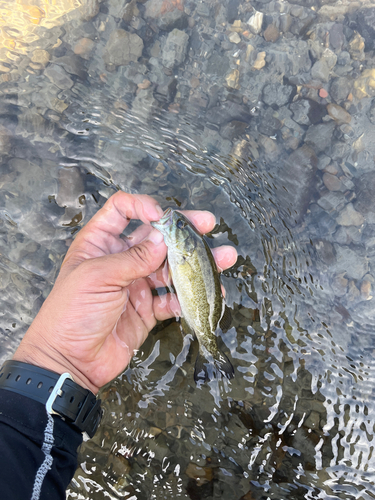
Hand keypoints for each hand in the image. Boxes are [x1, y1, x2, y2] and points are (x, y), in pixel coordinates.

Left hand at [13, 192, 236, 392]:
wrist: (70, 361)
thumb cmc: (71, 313)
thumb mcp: (98, 277)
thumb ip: (133, 258)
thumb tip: (163, 240)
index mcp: (100, 243)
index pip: (122, 210)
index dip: (143, 206)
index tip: (163, 215)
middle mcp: (120, 259)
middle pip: (156, 236)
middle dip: (183, 231)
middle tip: (208, 225)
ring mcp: (136, 284)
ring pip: (170, 267)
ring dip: (195, 263)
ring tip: (223, 258)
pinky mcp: (147, 308)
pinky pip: (172, 298)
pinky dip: (190, 296)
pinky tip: (210, 293)